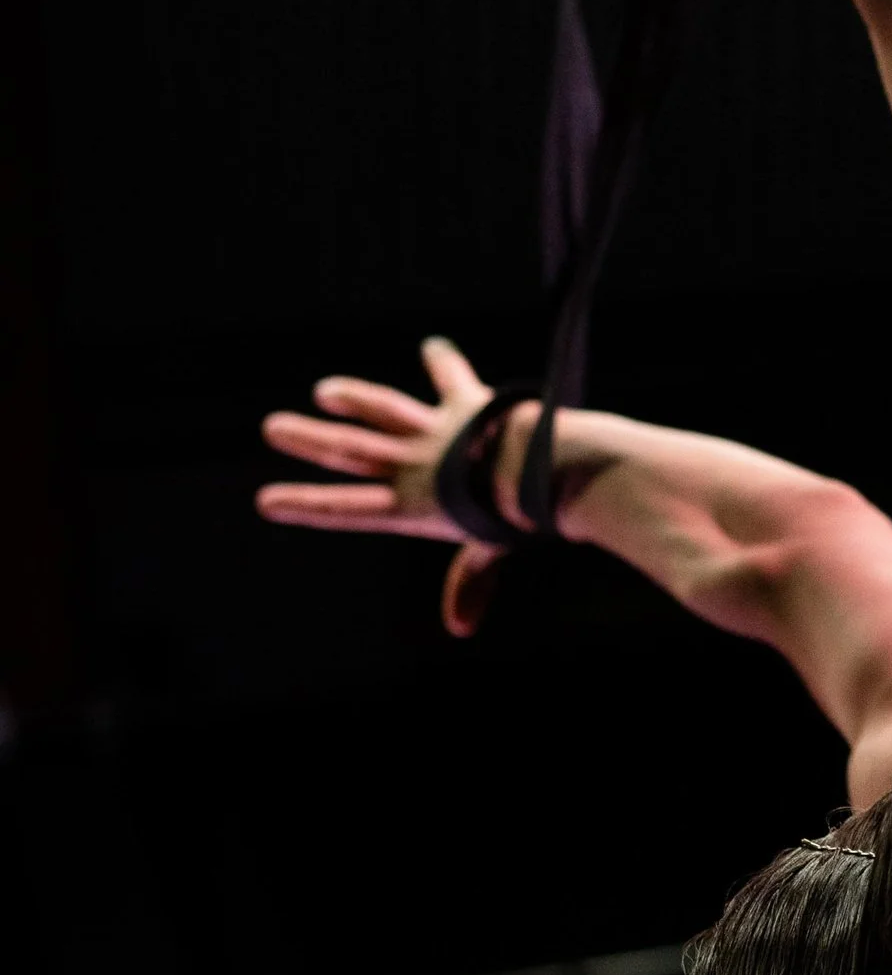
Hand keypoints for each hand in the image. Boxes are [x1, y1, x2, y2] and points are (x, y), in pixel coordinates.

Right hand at [257, 336, 511, 638]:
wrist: (542, 468)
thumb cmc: (517, 516)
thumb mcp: (488, 551)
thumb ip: (470, 583)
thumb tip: (462, 628)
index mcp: (412, 506)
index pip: (347, 510)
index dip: (304, 506)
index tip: (266, 501)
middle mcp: (413, 464)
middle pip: (350, 450)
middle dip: (309, 439)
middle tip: (272, 426)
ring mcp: (435, 431)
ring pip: (381, 410)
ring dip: (353, 398)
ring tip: (324, 391)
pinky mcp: (466, 404)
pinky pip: (450, 379)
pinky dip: (443, 363)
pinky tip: (433, 345)